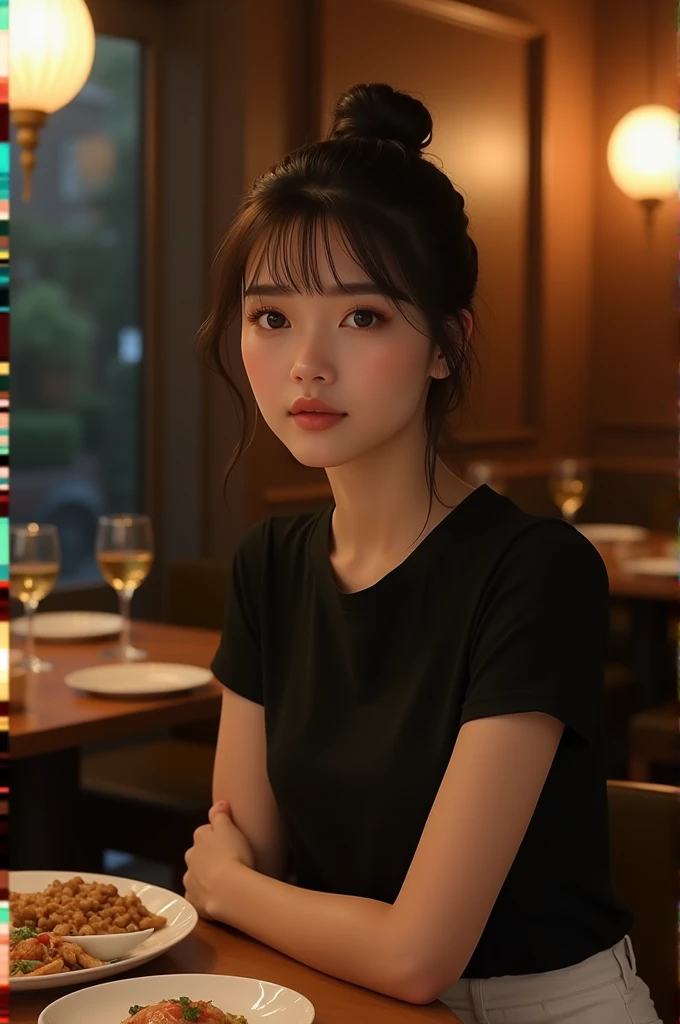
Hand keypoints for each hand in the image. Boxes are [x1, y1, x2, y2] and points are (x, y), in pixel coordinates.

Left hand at [183, 801, 254, 919]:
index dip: (218, 836)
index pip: (206, 831)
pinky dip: (204, 896)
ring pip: (197, 874)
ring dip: (206, 876)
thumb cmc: (233, 855)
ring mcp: (190, 879)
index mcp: (200, 837)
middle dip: (210, 857)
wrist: (228, 891)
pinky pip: (197, 896)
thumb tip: (218, 803)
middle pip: (200, 853)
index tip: (231, 842)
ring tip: (225, 882)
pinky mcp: (193, 900)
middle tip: (230, 862)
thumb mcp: (229, 827)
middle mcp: (191, 857)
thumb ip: (221, 814)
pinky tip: (217, 898)